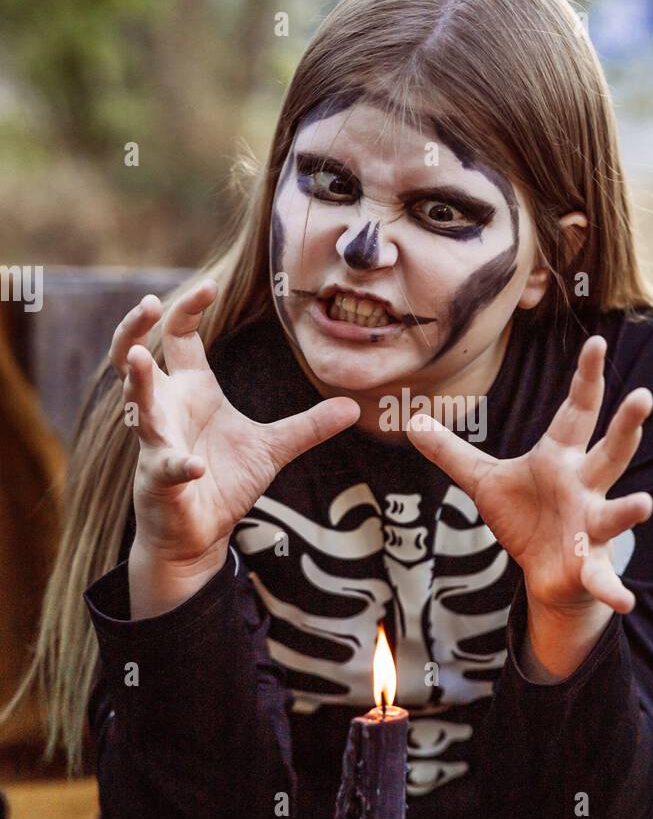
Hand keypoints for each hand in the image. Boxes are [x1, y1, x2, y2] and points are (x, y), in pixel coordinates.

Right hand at [110, 280, 359, 569]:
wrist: (199, 533)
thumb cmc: (223, 481)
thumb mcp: (274, 448)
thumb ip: (310, 426)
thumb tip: (355, 408)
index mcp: (191, 391)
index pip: (178, 337)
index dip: (186, 308)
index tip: (209, 285)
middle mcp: (166, 409)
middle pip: (132, 358)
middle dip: (134, 329)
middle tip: (148, 304)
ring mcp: (157, 443)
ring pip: (136, 405)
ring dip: (137, 382)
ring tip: (139, 357)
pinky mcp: (160, 479)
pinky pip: (166, 467)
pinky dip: (179, 466)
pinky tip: (194, 466)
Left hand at [406, 335, 652, 616]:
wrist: (546, 575)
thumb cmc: (526, 518)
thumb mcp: (484, 481)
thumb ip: (452, 452)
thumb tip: (412, 420)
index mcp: (561, 458)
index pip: (578, 410)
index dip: (587, 377)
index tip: (596, 341)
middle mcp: (585, 486)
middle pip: (611, 451)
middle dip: (626, 425)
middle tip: (642, 396)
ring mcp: (591, 526)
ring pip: (615, 512)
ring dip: (630, 509)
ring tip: (644, 505)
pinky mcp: (587, 566)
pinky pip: (602, 577)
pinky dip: (612, 589)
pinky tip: (623, 603)